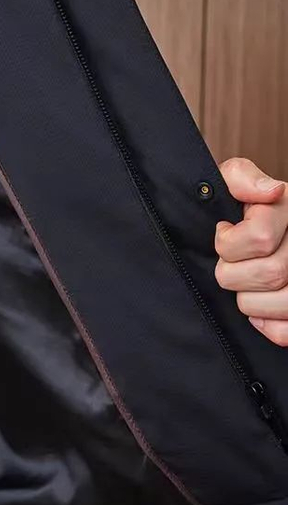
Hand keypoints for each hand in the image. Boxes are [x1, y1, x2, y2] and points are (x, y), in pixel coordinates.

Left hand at [215, 158, 287, 344]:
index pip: (260, 238)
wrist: (264, 227)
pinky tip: (260, 310)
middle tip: (230, 263)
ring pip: (282, 303)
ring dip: (249, 301)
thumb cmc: (243, 207)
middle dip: (234, 274)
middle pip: (270, 273)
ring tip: (245, 284)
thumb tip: (270, 191)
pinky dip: (270, 326)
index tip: (223, 233)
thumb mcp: (235, 180)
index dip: (229, 244)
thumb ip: (241, 177)